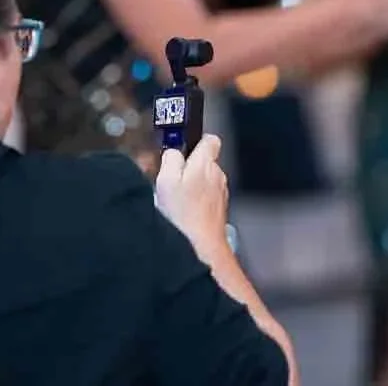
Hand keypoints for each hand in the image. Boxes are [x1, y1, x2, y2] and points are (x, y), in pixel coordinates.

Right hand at [155, 134, 228, 258]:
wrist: (200, 248)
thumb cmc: (184, 216)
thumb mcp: (166, 179)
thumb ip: (171, 158)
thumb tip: (173, 151)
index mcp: (206, 163)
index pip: (210, 139)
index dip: (195, 142)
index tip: (182, 149)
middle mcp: (217, 176)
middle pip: (203, 162)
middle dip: (187, 168)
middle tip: (169, 180)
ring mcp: (220, 195)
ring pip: (204, 182)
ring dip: (190, 188)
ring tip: (173, 202)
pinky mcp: (218, 211)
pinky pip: (205, 200)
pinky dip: (194, 203)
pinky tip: (182, 215)